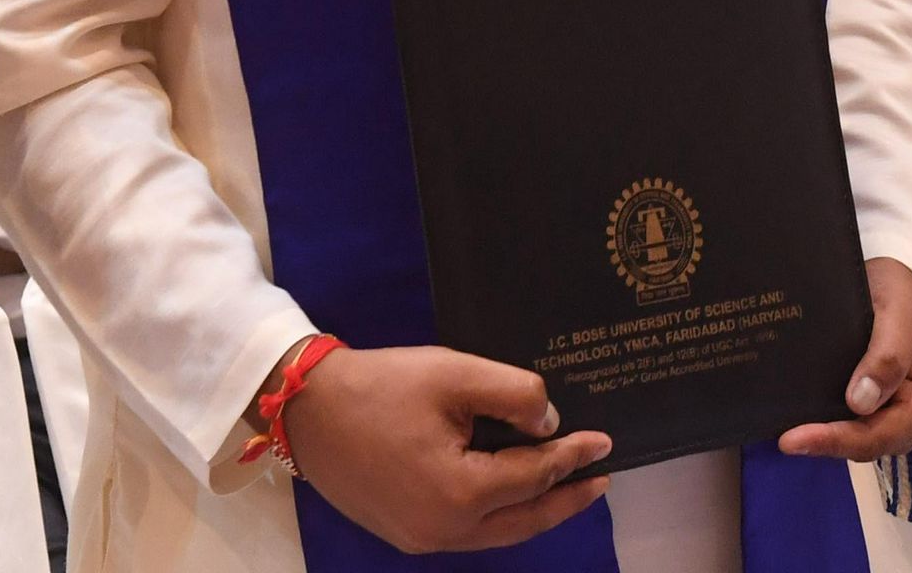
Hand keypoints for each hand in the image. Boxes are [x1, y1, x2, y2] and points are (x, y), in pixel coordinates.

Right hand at [275, 341, 610, 551]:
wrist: (306, 407)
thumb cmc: (380, 386)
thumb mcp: (453, 373)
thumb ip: (513, 394)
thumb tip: (549, 422)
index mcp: (460, 492)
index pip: (534, 475)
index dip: (573, 456)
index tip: (605, 442)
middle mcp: (443, 529)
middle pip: (523, 520)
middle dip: (566, 499)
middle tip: (601, 479)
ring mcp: (420, 538)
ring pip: (496, 534)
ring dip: (534, 512)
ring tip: (566, 489)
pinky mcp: (403, 533)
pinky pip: (467, 532)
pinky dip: (498, 517)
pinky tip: (511, 496)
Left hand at [777, 257, 911, 460]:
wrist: (891, 283)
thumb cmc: (899, 297)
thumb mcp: (898, 317)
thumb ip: (888, 356)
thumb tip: (860, 402)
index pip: (878, 436)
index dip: (838, 441)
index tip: (795, 438)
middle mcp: (907, 417)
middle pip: (865, 445)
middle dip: (826, 444)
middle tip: (784, 440)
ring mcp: (887, 414)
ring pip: (853, 440)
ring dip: (822, 439)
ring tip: (787, 433)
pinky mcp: (869, 406)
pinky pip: (846, 424)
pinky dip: (823, 425)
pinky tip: (797, 418)